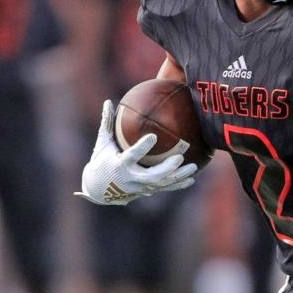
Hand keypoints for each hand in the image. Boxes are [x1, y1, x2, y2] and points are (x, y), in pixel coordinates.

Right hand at [75, 101, 197, 205]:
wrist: (99, 189)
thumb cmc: (102, 161)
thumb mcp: (102, 143)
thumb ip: (107, 123)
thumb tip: (109, 101)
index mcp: (120, 165)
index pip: (132, 156)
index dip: (142, 148)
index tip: (153, 137)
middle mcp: (131, 179)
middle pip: (152, 176)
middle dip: (167, 168)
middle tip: (180, 157)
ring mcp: (140, 188)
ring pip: (162, 184)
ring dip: (178, 176)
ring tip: (193, 167)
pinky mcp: (146, 191)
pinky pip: (164, 189)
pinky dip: (178, 185)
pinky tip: (191, 179)